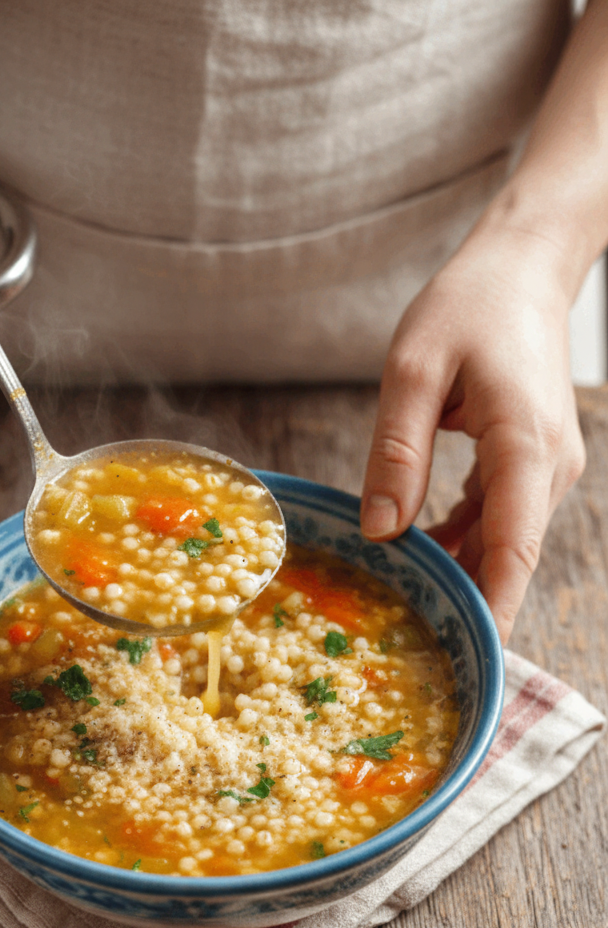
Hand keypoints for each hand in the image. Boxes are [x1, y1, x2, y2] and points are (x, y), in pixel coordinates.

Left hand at [360, 224, 585, 643]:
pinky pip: (498, 518)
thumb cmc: (468, 305)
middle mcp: (546, 467)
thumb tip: (381, 532)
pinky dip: (463, 541)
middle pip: (509, 556)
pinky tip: (420, 552)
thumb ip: (395, 454)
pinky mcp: (530, 462)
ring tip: (408, 607)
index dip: (495, 610)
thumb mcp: (413, 370)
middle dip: (470, 604)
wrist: (523, 266)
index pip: (514, 550)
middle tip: (415, 648)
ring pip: (504, 542)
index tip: (476, 660)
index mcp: (524, 445)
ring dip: (462, 573)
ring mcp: (544, 467)